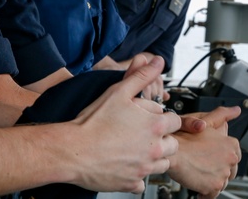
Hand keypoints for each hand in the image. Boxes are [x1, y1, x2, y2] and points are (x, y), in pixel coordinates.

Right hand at [69, 56, 180, 192]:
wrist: (72, 150)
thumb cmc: (94, 122)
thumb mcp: (119, 91)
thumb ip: (142, 76)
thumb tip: (157, 62)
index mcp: (155, 125)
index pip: (175, 121)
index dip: (163, 119)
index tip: (150, 120)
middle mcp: (154, 148)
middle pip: (173, 144)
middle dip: (162, 139)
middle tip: (142, 135)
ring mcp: (144, 169)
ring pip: (162, 164)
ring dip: (153, 158)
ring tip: (135, 150)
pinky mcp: (131, 184)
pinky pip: (142, 183)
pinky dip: (137, 176)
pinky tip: (125, 166)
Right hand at [168, 106, 241, 198]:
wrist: (170, 153)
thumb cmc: (184, 138)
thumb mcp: (206, 122)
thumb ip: (222, 115)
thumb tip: (236, 110)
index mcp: (231, 144)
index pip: (234, 157)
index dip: (222, 160)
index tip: (214, 161)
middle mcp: (230, 158)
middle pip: (229, 171)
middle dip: (219, 172)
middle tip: (206, 169)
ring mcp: (223, 173)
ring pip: (221, 183)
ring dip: (212, 182)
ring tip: (201, 176)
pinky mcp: (213, 186)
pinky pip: (213, 194)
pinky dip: (206, 193)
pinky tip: (199, 189)